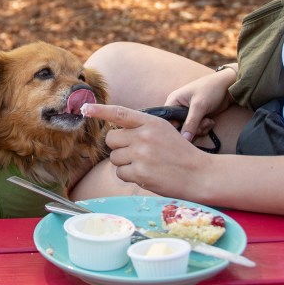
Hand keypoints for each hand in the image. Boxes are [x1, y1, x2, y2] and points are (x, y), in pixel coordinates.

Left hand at [81, 104, 201, 195]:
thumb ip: (141, 127)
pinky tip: (144, 174)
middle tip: (133, 152)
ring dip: (124, 163)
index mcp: (150, 122)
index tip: (85, 108)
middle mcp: (144, 136)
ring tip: (143, 164)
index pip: (120, 113)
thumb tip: (115, 132)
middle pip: (111, 139)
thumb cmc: (179, 152)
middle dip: (118, 147)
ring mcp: (141, 155)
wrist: (198, 174)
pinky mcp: (140, 173)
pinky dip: (129, 176)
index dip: (100, 110)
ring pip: (114, 158)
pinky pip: (120, 173)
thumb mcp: (163, 130)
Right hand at [164, 70, 233, 140]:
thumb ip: (191, 123)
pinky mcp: (197, 118)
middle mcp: (178, 108)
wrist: (228, 87)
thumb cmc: (211, 89)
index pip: (167, 120)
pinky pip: (196, 129)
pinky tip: (210, 121)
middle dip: (192, 128)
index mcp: (173, 101)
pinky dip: (204, 128)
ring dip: (200, 128)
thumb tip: (185, 139)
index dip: (175, 128)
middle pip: (179, 128)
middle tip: (203, 123)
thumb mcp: (199, 106)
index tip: (187, 132)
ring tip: (208, 121)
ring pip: (188, 130)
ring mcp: (188, 113)